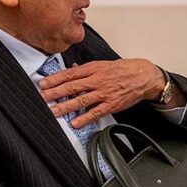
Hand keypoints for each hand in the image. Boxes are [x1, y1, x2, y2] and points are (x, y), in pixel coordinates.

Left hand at [39, 58, 181, 128]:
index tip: (43, 83)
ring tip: (53, 112)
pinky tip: (75, 122)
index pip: (70, 74)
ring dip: (65, 107)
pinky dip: (85, 118)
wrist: (144, 76)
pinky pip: (96, 112)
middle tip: (42, 98)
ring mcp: (104, 93)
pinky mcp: (111, 104)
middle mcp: (97, 80)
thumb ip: (88, 69)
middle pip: (72, 87)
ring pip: (81, 100)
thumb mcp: (104, 64)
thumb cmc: (125, 70)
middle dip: (55, 93)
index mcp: (94, 69)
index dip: (55, 79)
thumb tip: (73, 69)